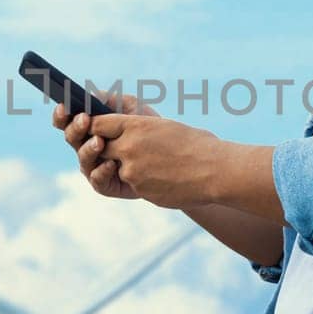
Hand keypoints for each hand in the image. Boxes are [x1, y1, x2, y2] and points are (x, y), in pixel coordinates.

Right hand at [52, 92, 157, 198]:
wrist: (166, 151)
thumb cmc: (145, 126)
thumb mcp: (130, 106)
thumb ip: (110, 99)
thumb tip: (90, 97)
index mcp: (88, 127)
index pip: (66, 121)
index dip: (61, 115)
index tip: (63, 107)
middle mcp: (86, 147)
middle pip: (71, 138)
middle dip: (76, 128)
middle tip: (85, 120)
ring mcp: (94, 166)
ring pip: (82, 158)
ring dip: (88, 149)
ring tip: (100, 142)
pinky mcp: (105, 184)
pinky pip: (97, 179)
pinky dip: (102, 171)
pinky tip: (112, 164)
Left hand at [86, 111, 223, 209]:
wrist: (216, 172)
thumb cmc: (197, 145)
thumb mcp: (165, 127)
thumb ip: (138, 129)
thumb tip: (123, 130)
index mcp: (136, 125)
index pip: (99, 124)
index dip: (97, 128)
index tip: (98, 130)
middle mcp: (128, 146)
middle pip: (99, 147)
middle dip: (107, 149)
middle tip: (119, 149)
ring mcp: (132, 170)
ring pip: (116, 168)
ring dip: (129, 167)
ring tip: (155, 165)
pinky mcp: (139, 189)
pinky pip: (133, 184)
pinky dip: (144, 182)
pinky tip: (164, 179)